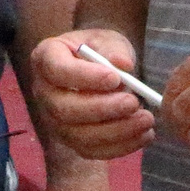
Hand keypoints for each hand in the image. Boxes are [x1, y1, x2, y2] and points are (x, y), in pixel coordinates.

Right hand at [30, 29, 154, 160]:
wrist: (100, 68)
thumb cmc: (100, 50)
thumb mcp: (108, 39)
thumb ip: (114, 49)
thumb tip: (123, 65)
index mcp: (45, 58)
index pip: (57, 70)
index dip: (84, 77)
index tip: (116, 78)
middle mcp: (43, 93)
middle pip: (64, 109)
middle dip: (102, 109)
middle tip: (134, 102)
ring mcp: (53, 120)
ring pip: (78, 135)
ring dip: (115, 131)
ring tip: (146, 120)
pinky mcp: (70, 140)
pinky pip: (91, 151)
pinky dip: (120, 147)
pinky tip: (145, 135)